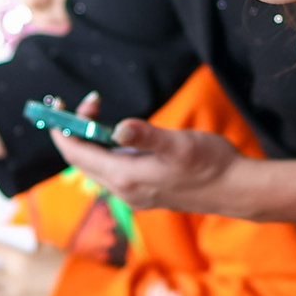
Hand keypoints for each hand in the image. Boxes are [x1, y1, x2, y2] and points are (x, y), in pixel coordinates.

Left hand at [47, 94, 242, 212]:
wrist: (236, 190)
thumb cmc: (211, 165)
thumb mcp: (179, 145)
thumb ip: (147, 136)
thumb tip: (119, 128)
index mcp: (126, 178)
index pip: (76, 154)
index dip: (62, 129)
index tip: (58, 106)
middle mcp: (124, 190)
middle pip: (81, 160)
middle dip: (74, 129)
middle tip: (85, 100)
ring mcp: (134, 194)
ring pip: (95, 165)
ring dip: (89, 139)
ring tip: (96, 110)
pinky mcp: (144, 191)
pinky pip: (111, 170)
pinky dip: (103, 149)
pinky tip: (115, 134)